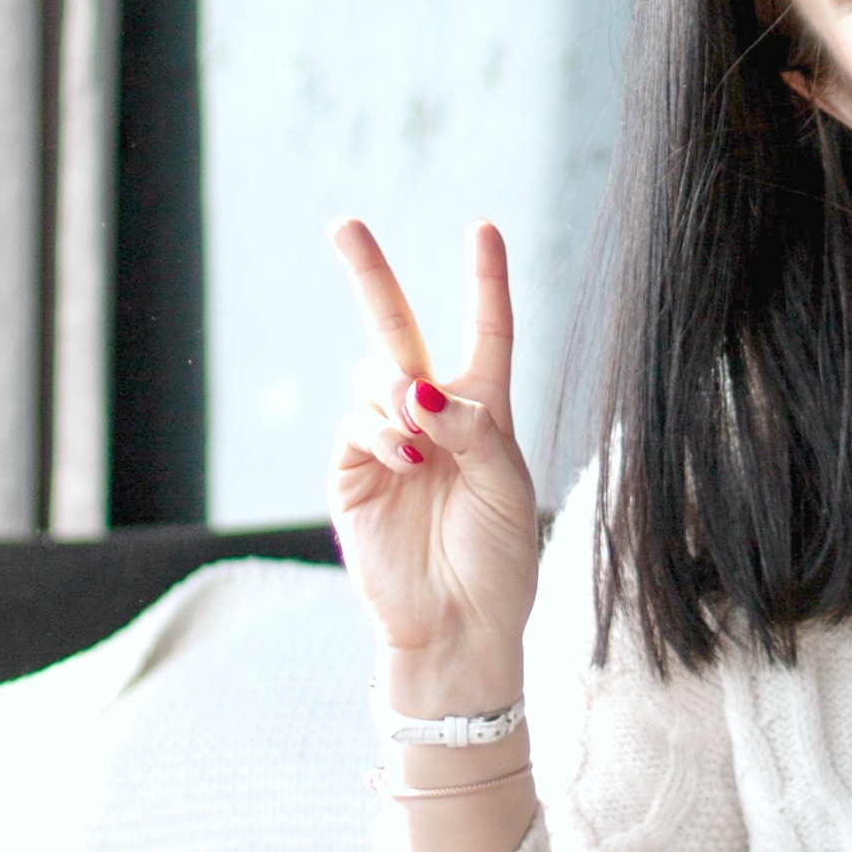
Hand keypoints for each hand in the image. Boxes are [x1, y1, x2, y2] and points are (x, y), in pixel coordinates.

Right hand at [328, 217, 541, 707]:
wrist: (460, 628)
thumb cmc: (499, 559)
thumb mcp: (508, 483)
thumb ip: (472, 427)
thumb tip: (420, 388)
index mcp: (484, 411)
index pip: (486, 331)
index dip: (484, 281)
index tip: (482, 227)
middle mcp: (431, 416)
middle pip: (396, 329)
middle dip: (369, 274)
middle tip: (343, 224)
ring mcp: (387, 442)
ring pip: (375, 375)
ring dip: (397, 391)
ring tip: (421, 435)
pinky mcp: (352, 473)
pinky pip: (357, 423)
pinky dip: (382, 429)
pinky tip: (407, 457)